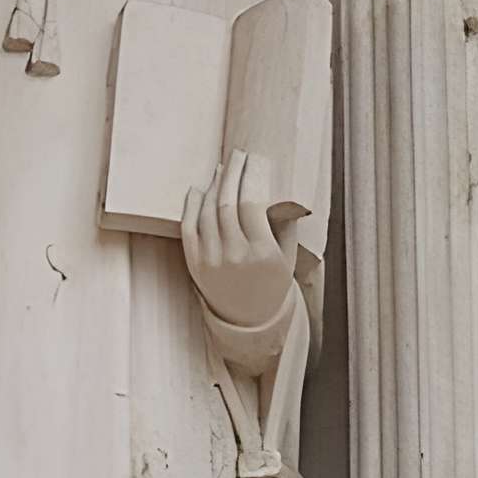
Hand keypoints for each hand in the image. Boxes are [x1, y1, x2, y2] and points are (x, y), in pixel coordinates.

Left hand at [181, 149, 297, 332]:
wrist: (250, 321)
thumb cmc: (273, 285)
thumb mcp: (288, 257)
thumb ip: (284, 224)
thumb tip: (276, 189)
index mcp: (262, 252)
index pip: (252, 202)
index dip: (252, 176)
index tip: (255, 159)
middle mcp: (234, 256)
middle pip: (228, 202)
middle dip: (233, 173)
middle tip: (237, 155)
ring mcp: (212, 261)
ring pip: (207, 212)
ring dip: (214, 186)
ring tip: (222, 170)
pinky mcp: (195, 265)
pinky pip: (189, 229)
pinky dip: (191, 206)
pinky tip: (198, 190)